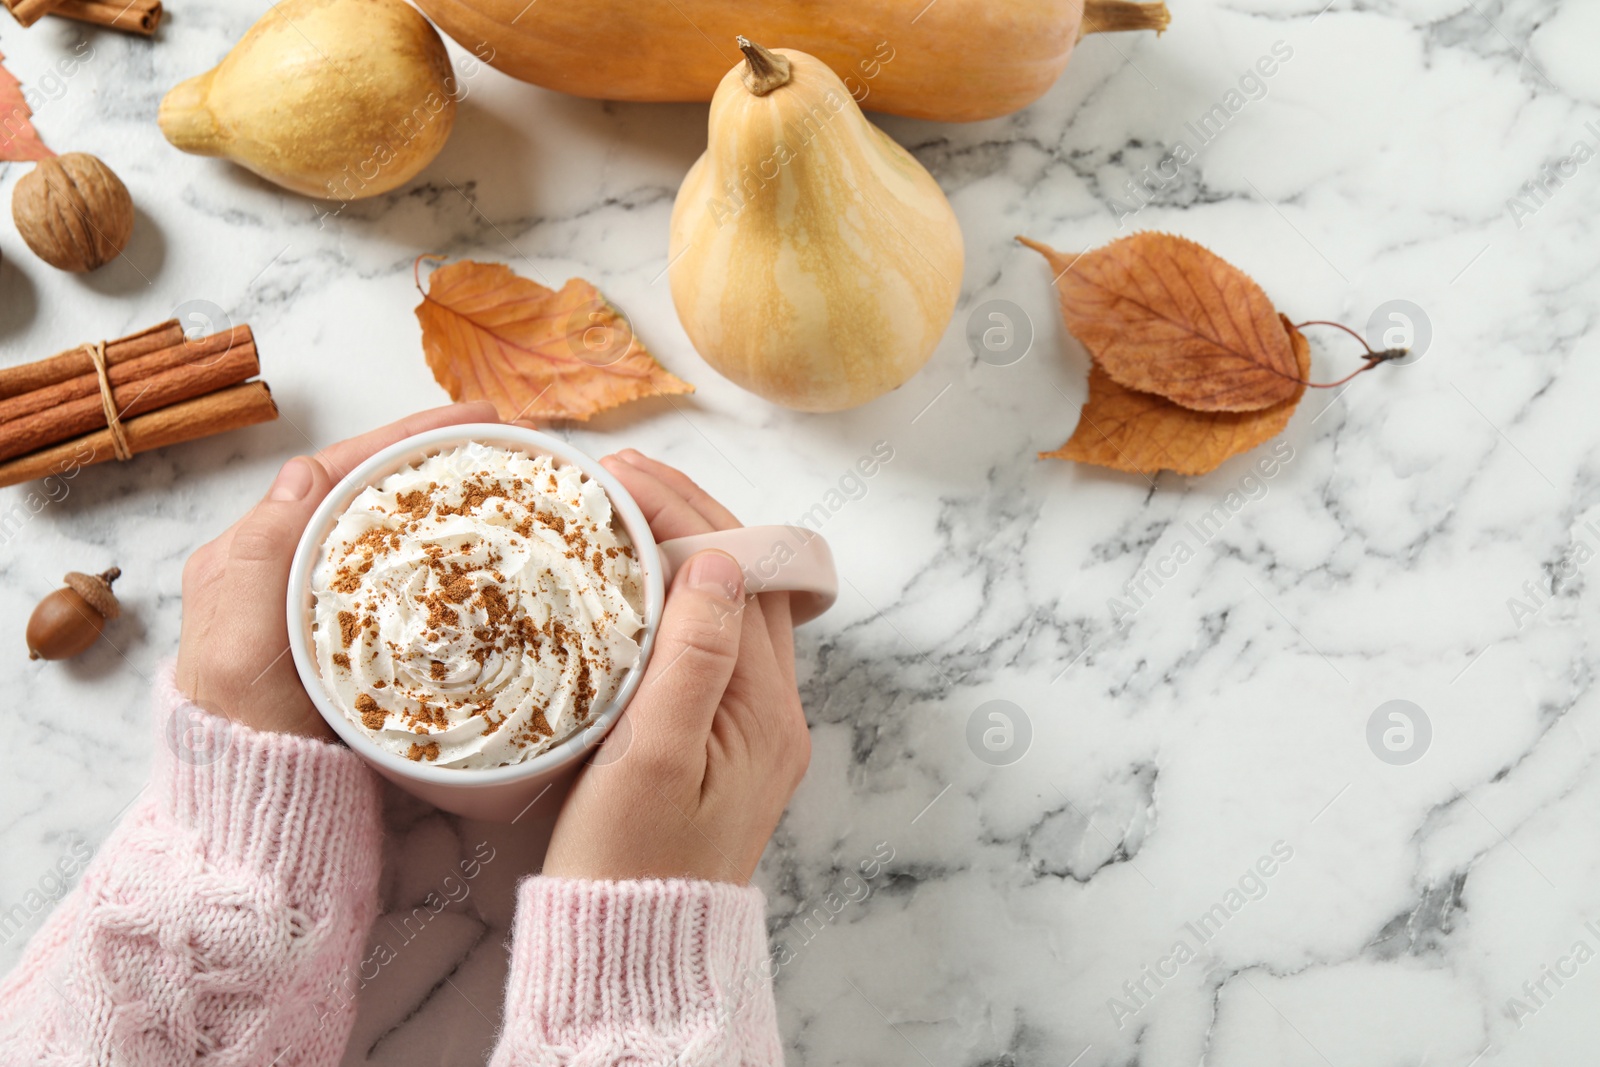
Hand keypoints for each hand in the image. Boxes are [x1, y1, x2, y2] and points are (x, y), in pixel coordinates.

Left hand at [175, 402, 498, 739]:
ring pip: (392, 530)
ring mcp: (328, 602)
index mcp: (253, 555)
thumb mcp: (237, 642)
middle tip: (507, 440)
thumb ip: (262, 555)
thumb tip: (307, 469)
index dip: (406, 438)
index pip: (338, 472)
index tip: (475, 419)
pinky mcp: (362, 638)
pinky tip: (488, 552)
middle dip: (436, 457)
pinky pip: (409, 578)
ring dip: (447, 500)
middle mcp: (288, 568)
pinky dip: (449, 555)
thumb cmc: (245, 728)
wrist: (261, 804)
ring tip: (508, 480)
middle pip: (371, 490)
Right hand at [542, 450, 811, 883]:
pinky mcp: (716, 742)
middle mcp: (772, 712)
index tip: (621, 474)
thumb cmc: (628, 869)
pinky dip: (673, 598)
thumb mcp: (651, 761)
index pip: (743, 574)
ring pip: (728, 608)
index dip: (686, 512)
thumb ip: (692, 660)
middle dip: (688, 516)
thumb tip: (720, 563)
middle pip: (746, 581)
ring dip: (682, 551)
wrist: (629, 955)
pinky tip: (629, 586)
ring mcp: (748, 727)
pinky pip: (708, 643)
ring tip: (619, 511)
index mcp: (765, 710)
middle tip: (616, 475)